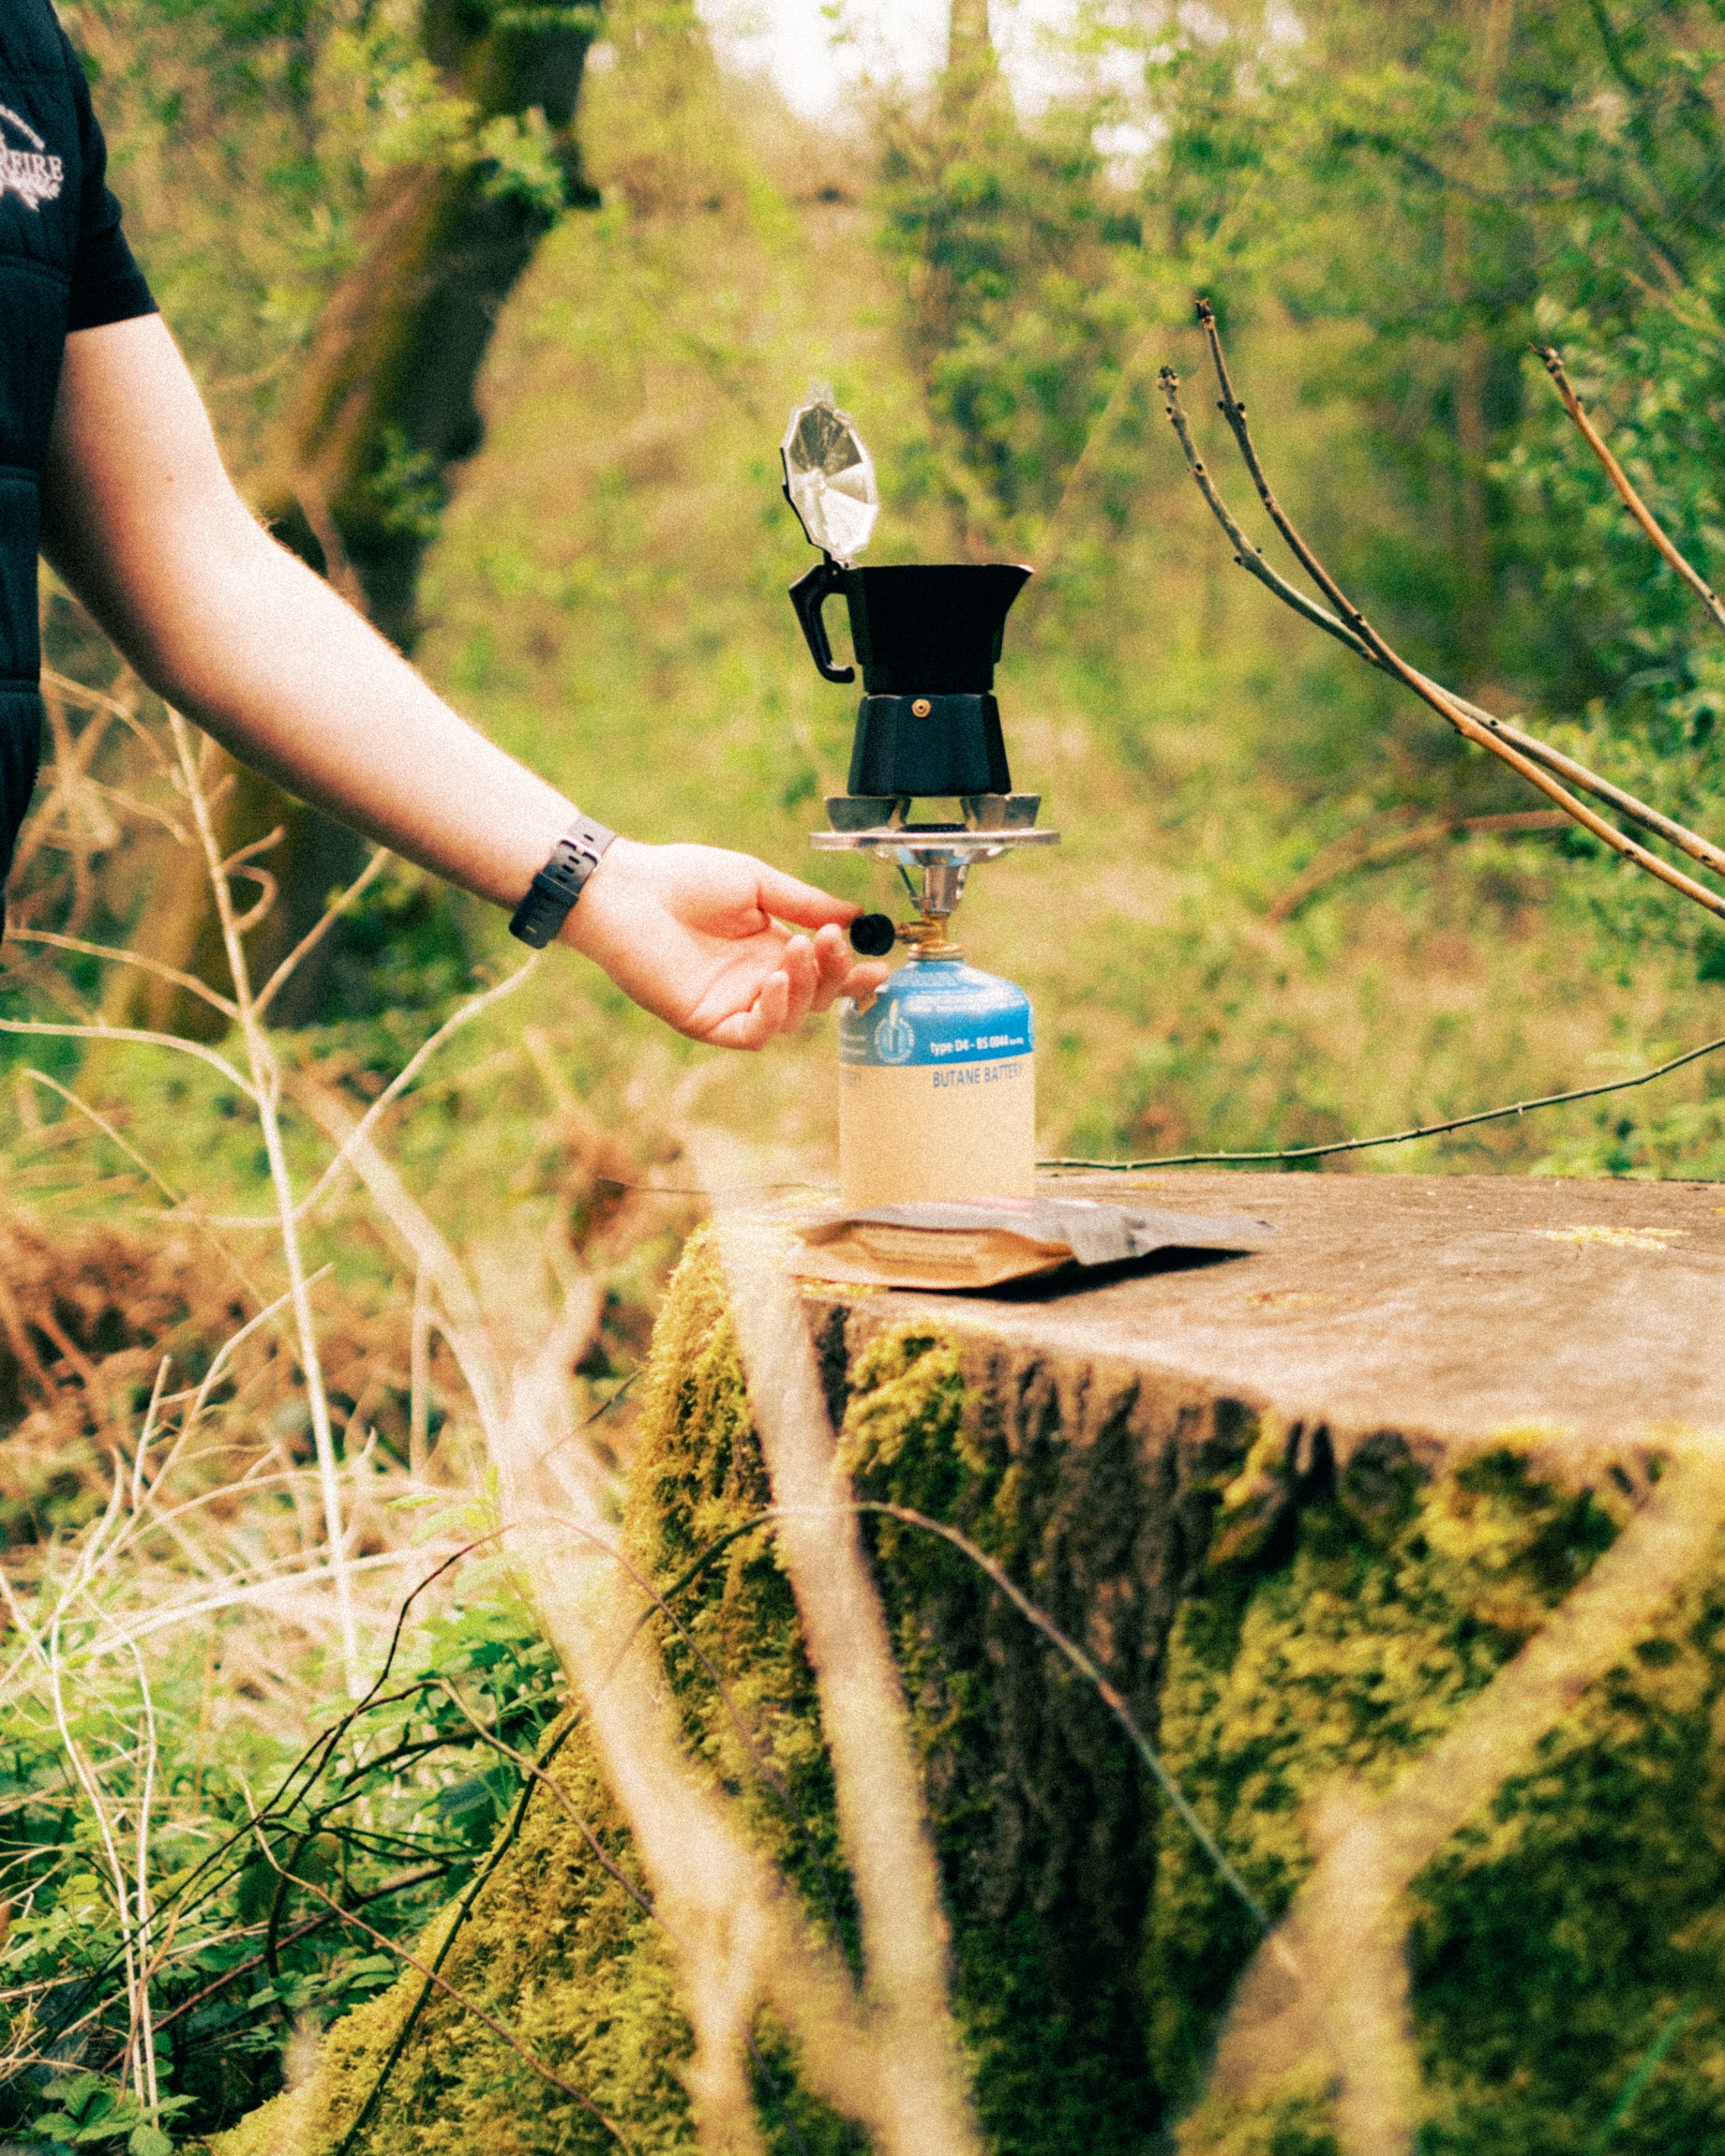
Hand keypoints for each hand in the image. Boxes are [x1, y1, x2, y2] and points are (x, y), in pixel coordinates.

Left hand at [563, 839, 890, 1048]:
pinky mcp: (708, 1022)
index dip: (854, 973)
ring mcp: (734, 1004)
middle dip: (836, 974)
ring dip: (806, 986)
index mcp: (771, 949)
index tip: (881, 963)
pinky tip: (775, 980)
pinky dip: (773, 1012)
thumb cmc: (683, 879)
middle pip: (817, 998)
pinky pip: (754, 1033)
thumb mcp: (757, 884)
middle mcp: (757, 982)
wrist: (628, 889)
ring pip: (792, 1018)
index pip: (825, 973)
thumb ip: (806, 904)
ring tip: (800, 949)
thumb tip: (856, 917)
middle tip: (836, 942)